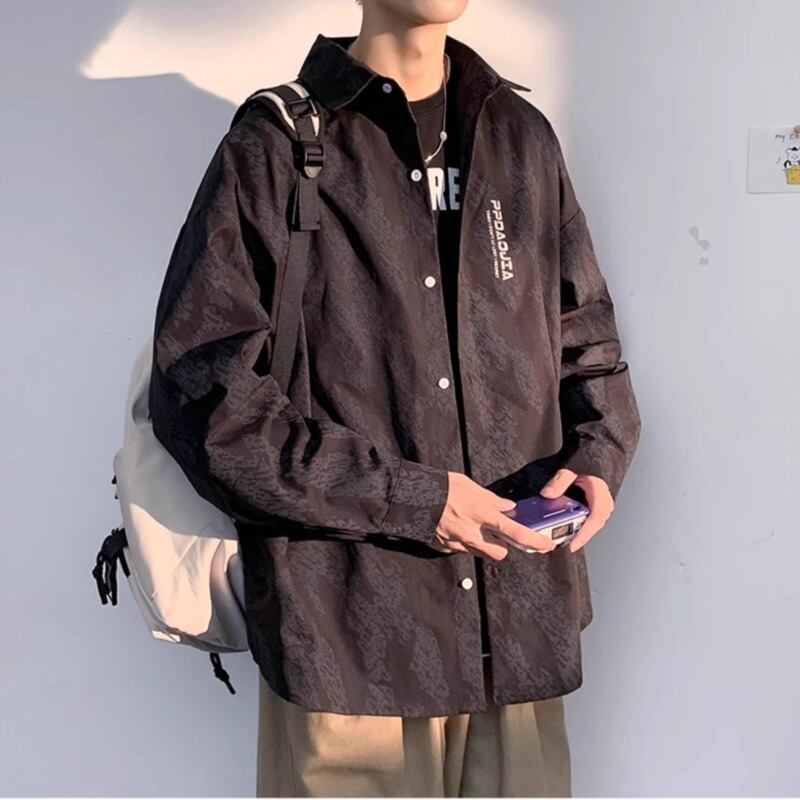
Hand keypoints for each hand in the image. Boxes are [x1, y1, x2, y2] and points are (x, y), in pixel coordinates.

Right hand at [429, 472, 557, 560]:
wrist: (410, 495)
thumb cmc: (440, 486)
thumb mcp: (469, 485)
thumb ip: (491, 499)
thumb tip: (507, 507)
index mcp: (481, 514)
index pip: (515, 532)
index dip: (534, 541)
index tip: (547, 545)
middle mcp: (471, 533)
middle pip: (500, 553)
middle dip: (505, 547)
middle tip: (501, 534)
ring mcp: (457, 543)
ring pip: (481, 554)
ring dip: (485, 546)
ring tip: (477, 529)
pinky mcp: (444, 547)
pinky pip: (461, 550)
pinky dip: (464, 542)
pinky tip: (457, 528)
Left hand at [539, 468, 613, 552]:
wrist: (591, 461)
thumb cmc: (582, 465)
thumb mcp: (568, 470)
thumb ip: (559, 482)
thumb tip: (547, 494)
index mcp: (599, 491)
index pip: (596, 516)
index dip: (585, 532)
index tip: (574, 544)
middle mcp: (605, 501)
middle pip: (595, 525)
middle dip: (581, 537)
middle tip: (566, 547)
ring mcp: (603, 506)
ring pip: (594, 525)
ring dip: (582, 534)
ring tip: (566, 542)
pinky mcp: (598, 508)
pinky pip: (591, 522)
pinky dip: (582, 529)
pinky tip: (571, 533)